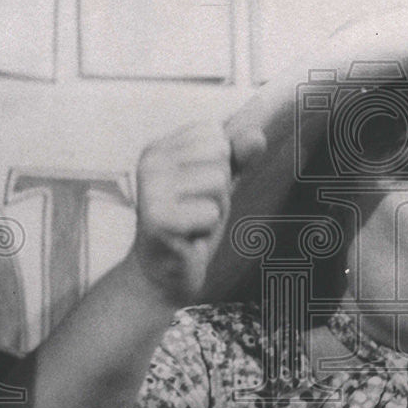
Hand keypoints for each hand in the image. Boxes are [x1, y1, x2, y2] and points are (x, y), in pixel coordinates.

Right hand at [132, 117, 265, 305]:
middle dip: (219, 188)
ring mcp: (150, 189)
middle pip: (219, 155)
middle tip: (195, 210)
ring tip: (192, 223)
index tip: (197, 191)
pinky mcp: (158, 218)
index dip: (219, 166)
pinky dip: (206, 229)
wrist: (164, 274)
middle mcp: (150, 162)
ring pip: (217, 182)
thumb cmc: (191, 225)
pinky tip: (187, 237)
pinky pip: (210, 212)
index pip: (215, 133)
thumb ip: (238, 157)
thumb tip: (258, 134)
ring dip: (214, 209)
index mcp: (159, 148)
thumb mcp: (218, 184)